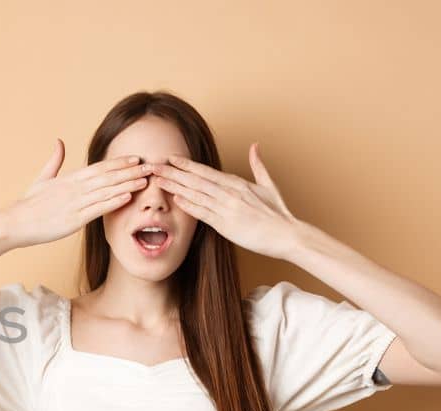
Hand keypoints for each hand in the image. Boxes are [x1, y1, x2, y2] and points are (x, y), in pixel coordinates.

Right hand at [0, 138, 153, 249]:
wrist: (14, 223)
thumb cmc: (28, 204)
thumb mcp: (42, 178)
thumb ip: (54, 160)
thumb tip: (59, 141)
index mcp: (69, 178)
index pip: (99, 167)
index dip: (119, 162)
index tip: (136, 158)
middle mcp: (75, 188)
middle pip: (108, 176)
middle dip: (132, 171)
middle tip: (152, 166)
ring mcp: (75, 203)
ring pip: (107, 190)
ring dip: (129, 184)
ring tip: (147, 180)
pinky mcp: (74, 219)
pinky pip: (98, 208)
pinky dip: (114, 201)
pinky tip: (128, 197)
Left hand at [147, 143, 306, 259]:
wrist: (286, 235)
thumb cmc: (278, 213)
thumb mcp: (269, 185)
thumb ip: (258, 165)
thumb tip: (255, 146)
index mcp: (237, 183)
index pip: (206, 171)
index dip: (186, 164)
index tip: (170, 158)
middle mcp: (230, 193)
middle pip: (196, 179)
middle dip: (173, 172)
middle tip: (154, 166)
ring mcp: (227, 208)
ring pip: (196, 194)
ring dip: (175, 186)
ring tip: (157, 180)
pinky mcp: (226, 225)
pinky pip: (204, 213)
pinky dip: (189, 205)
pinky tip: (175, 199)